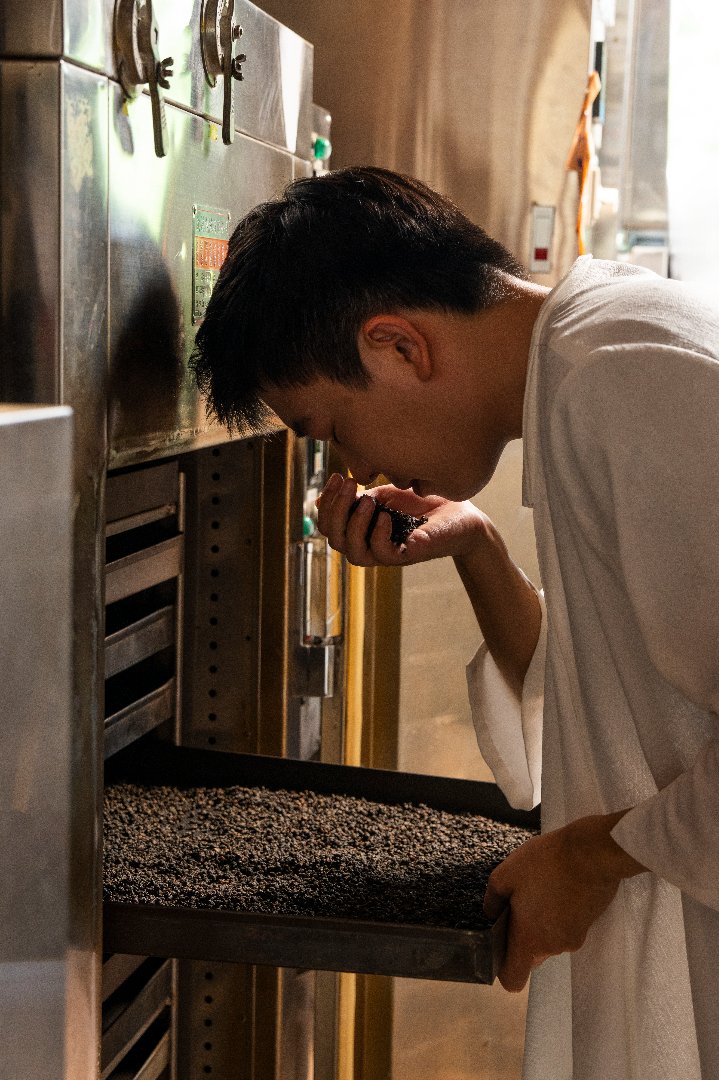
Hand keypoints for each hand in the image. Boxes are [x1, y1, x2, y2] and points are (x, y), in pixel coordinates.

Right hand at [316, 472, 486, 567]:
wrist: (462, 513)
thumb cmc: (423, 504)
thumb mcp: (384, 495)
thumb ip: (356, 498)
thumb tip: (318, 499)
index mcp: (361, 529)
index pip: (329, 525)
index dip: (327, 503)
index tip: (338, 476)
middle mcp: (370, 544)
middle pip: (335, 540)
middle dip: (335, 511)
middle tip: (349, 485)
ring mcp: (388, 552)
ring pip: (353, 553)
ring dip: (354, 526)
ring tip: (367, 502)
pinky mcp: (408, 555)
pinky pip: (382, 555)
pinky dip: (378, 536)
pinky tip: (385, 517)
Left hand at [483, 811, 646, 991]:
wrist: (594, 852)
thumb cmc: (546, 863)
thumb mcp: (507, 873)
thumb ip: (493, 899)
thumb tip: (492, 914)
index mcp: (530, 940)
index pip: (513, 979)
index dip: (502, 969)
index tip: (500, 946)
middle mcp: (553, 947)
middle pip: (532, 955)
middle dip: (522, 934)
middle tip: (518, 902)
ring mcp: (575, 937)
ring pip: (549, 939)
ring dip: (542, 921)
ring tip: (541, 887)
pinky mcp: (590, 924)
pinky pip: (566, 927)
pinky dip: (559, 914)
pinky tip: (558, 886)